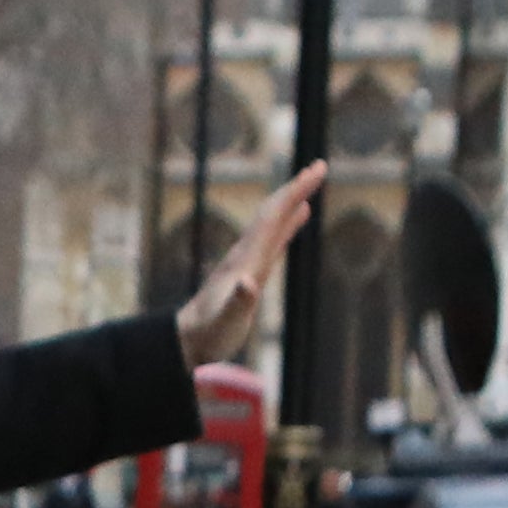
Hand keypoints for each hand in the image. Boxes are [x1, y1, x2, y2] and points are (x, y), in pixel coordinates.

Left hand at [177, 166, 326, 366]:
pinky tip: (298, 215)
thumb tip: (249, 282)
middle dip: (295, 188)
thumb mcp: (226, 321)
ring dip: (292, 200)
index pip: (272, 216)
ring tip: (311, 182)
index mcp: (246, 259)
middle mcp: (245, 254)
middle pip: (272, 212)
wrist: (187, 341)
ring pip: (272, 222)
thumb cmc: (209, 334)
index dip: (294, 192)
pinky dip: (288, 222)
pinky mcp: (251, 271)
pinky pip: (273, 238)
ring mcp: (247, 261)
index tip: (316, 170)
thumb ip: (238, 303)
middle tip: (319, 166)